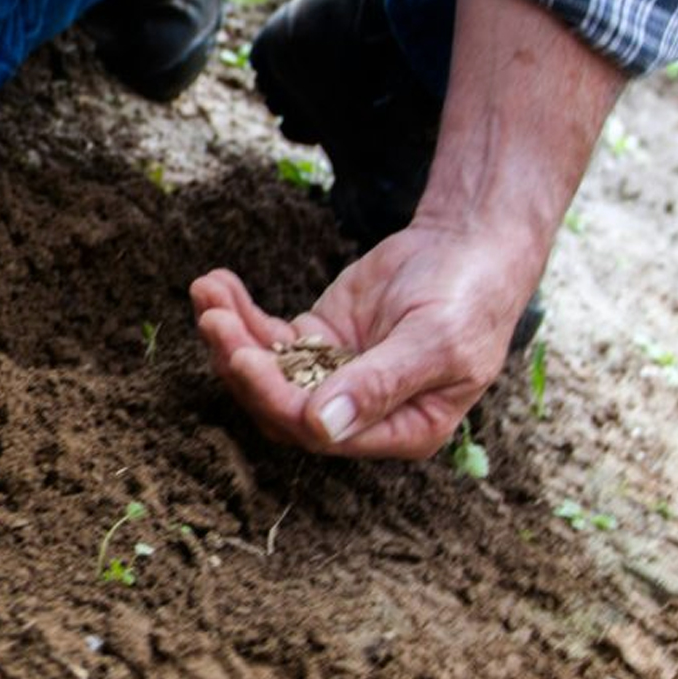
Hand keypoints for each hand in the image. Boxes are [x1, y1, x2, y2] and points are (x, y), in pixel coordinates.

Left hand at [191, 217, 541, 459]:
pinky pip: (268, 337)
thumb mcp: (434, 342)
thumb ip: (379, 385)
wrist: (471, 245)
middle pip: (282, 406)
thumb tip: (322, 427)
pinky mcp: (318, 340)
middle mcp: (360, 414)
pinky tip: (217, 284)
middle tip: (213, 320)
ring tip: (206, 293)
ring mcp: (333, 376)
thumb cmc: (469, 298)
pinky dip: (240, 314)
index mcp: (399, 431)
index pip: (321, 433)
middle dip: (242, 365)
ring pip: (267, 371)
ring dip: (231, 336)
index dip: (276, 399)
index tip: (244, 357)